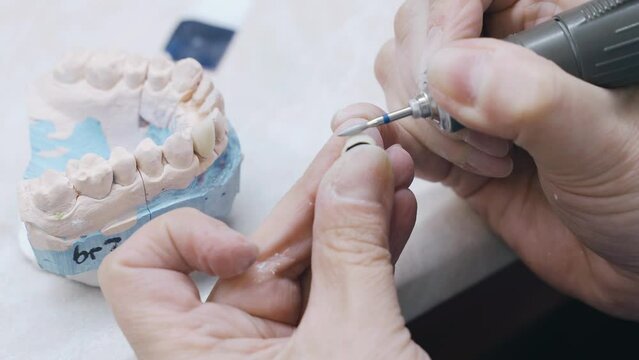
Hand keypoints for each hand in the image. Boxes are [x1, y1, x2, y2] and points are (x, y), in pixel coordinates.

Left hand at [99, 119, 427, 358]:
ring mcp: (281, 347)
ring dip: (353, 211)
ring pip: (308, 259)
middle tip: (361, 147)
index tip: (246, 245)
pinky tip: (397, 210)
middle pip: (257, 248)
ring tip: (390, 168)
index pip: (141, 274)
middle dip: (316, 193)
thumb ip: (354, 248)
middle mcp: (228, 349)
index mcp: (197, 359)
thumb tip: (358, 167)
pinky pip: (339, 283)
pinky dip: (369, 246)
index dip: (185, 239)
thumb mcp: (357, 343)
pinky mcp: (324, 347)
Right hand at [370, 0, 638, 319]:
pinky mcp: (456, 148)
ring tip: (487, 160)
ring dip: (425, 124)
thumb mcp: (604, 140)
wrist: (635, 264)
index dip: (446, 21)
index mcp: (557, 25)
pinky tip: (445, 169)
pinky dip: (407, 149)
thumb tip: (448, 70)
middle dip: (428, 80)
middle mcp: (510, 53)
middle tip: (471, 129)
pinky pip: (406, 133)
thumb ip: (532, 100)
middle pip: (422, 28)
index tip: (443, 72)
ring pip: (405, 78)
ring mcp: (476, 103)